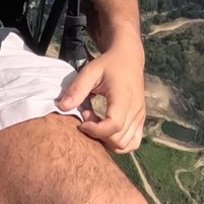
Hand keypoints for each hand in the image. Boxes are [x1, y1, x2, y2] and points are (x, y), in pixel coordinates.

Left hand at [59, 34, 146, 155]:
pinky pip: (132, 143)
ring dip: (107, 140)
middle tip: (87, 117)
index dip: (95, 130)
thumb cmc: (108, 64)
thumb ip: (77, 89)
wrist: (129, 58)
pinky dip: (118, 143)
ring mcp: (140, 117)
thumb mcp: (91, 71)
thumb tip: (62, 107)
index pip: (114, 125)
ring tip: (96, 122)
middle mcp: (136, 109)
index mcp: (124, 97)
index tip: (82, 121)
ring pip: (125, 144)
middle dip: (98, 134)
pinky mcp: (141, 121)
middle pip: (118, 139)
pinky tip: (106, 129)